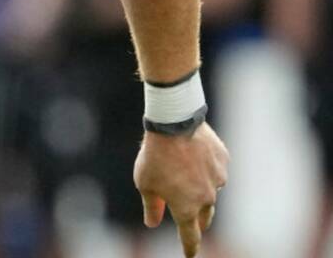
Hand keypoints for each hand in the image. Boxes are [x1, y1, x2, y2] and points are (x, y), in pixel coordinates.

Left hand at [135, 122, 228, 256]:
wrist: (174, 124)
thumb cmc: (155, 156)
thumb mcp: (145, 183)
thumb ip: (151, 206)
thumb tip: (151, 223)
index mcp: (187, 207)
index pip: (190, 235)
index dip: (189, 246)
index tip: (190, 254)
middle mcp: (206, 197)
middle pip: (204, 216)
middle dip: (198, 221)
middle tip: (194, 223)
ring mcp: (218, 179)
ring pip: (211, 190)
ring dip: (201, 189)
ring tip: (186, 175)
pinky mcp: (223, 162)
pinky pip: (215, 170)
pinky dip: (206, 169)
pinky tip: (195, 158)